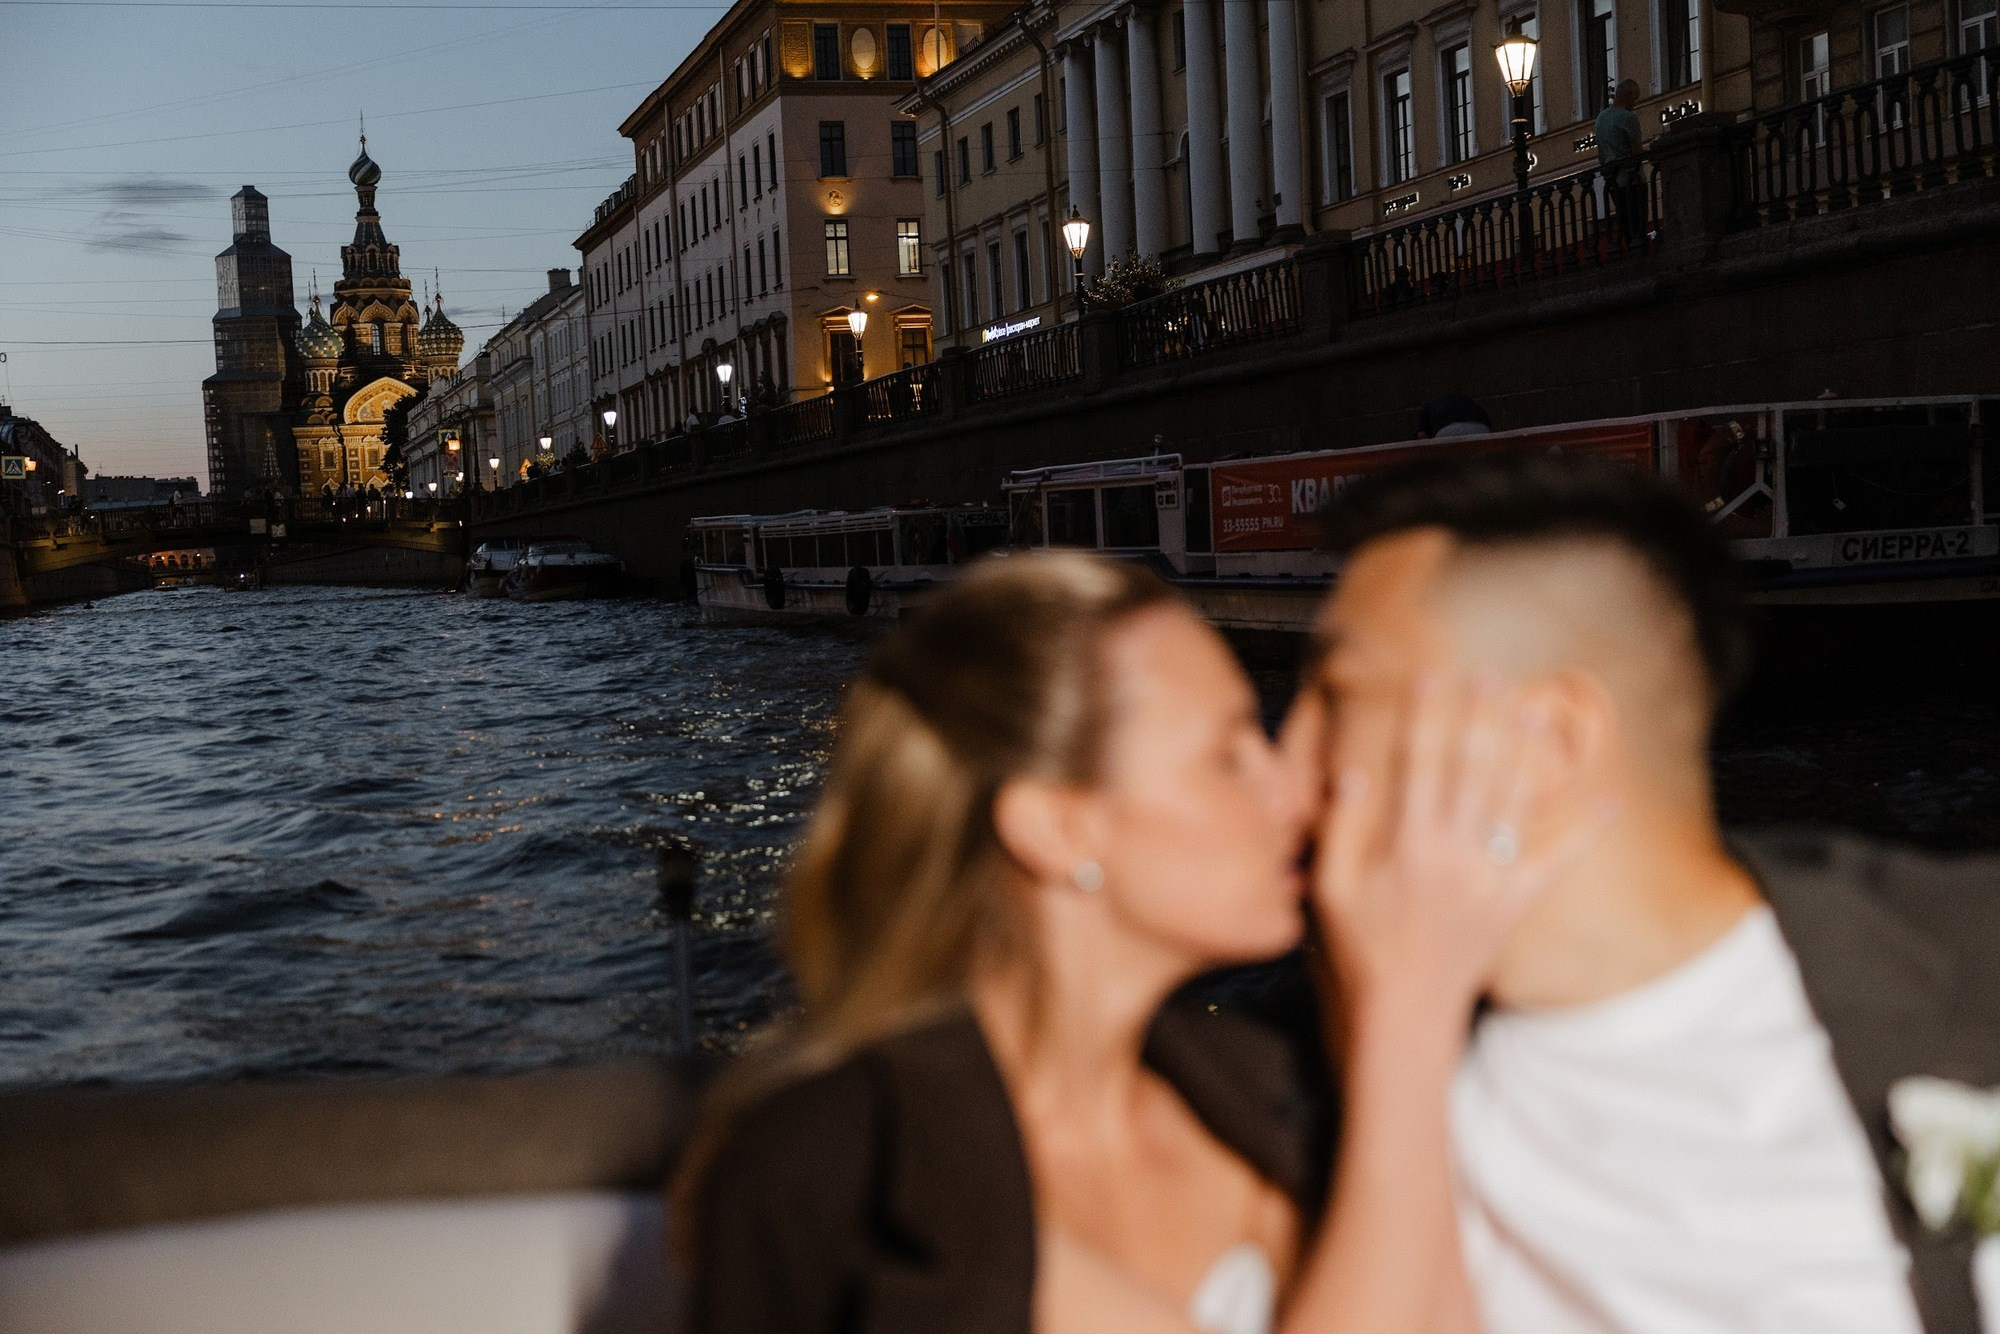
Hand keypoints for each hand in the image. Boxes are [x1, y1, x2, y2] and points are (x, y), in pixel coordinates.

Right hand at [1313, 673, 1601, 1029]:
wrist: (1403, 1015)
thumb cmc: (1358, 949)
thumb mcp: (1331, 890)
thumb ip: (1342, 830)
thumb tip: (1355, 773)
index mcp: (1407, 848)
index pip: (1417, 766)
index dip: (1425, 717)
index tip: (1431, 675)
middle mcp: (1454, 856)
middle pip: (1472, 772)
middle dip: (1480, 719)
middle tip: (1490, 674)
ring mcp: (1491, 880)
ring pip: (1514, 803)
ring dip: (1528, 752)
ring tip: (1539, 707)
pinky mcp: (1515, 904)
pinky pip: (1558, 862)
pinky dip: (1585, 831)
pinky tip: (1608, 798)